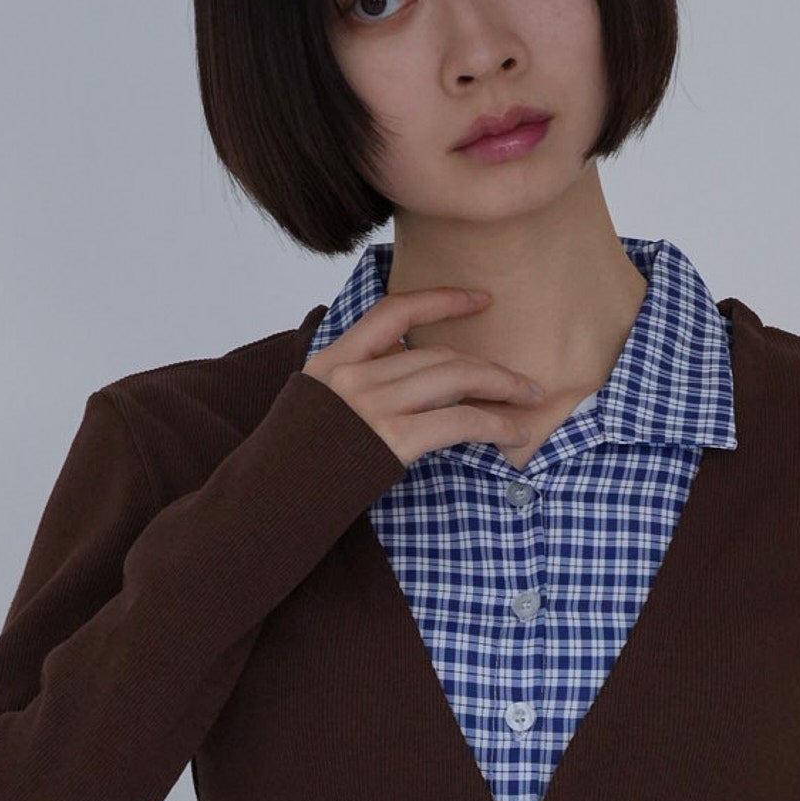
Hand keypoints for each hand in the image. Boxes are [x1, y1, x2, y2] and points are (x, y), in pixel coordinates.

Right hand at [302, 285, 542, 467]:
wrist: (269, 502)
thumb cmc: (294, 469)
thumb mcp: (314, 413)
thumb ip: (352, 390)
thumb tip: (398, 387)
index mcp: (333, 361)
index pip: (394, 311)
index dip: (442, 300)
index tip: (481, 298)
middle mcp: (354, 376)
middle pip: (436, 355)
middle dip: (487, 366)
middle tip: (523, 381)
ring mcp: (372, 405)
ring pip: (453, 379)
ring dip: (500, 388)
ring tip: (529, 399)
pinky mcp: (391, 439)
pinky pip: (457, 420)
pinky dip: (493, 423)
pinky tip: (514, 432)